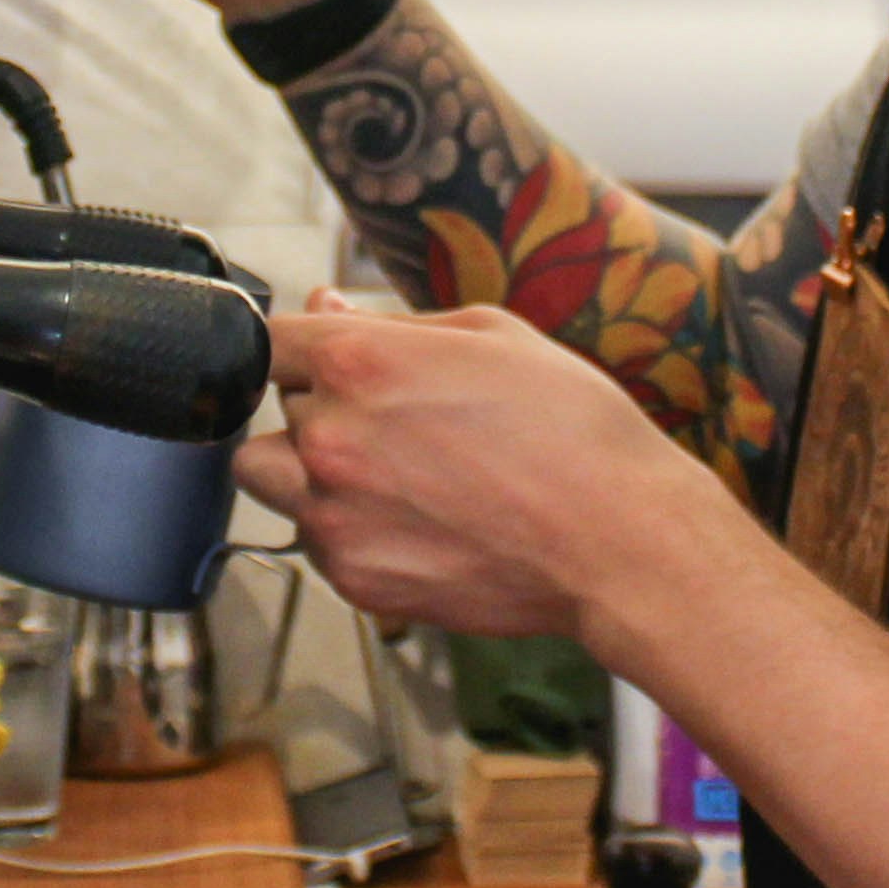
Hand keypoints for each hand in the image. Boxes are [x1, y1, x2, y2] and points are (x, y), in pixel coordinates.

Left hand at [235, 292, 750, 643]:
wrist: (620, 540)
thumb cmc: (573, 429)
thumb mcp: (491, 335)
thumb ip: (391, 323)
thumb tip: (324, 308)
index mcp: (358, 363)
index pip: (268, 341)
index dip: (301, 347)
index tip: (324, 360)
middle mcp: (330, 439)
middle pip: (278, 408)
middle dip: (323, 405)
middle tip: (402, 422)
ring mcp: (335, 517)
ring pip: (273, 479)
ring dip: (310, 470)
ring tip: (393, 475)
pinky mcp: (354, 580)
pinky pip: (314, 541)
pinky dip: (347, 530)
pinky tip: (417, 520)